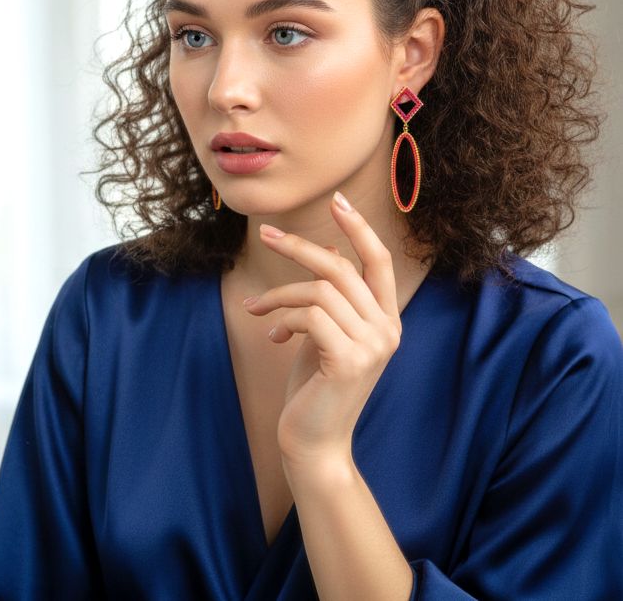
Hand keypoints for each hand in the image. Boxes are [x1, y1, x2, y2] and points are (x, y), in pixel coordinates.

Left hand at [244, 191, 400, 466]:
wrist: (314, 443)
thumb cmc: (315, 387)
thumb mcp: (324, 333)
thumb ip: (333, 296)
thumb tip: (330, 249)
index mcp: (385, 320)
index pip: (379, 261)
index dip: (359, 228)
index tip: (338, 200)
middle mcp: (387, 329)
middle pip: (340, 267)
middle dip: (297, 246)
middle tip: (263, 232)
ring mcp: (373, 345)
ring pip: (318, 289)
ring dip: (278, 294)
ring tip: (257, 309)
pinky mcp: (350, 360)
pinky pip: (309, 315)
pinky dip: (282, 318)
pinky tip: (272, 336)